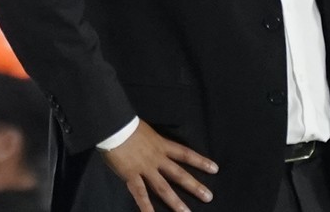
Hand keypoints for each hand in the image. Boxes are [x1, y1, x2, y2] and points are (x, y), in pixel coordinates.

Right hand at [102, 120, 218, 211]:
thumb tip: (154, 145)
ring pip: (163, 187)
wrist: (114, 125)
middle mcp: (157, 158)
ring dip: (175, 201)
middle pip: (179, 174)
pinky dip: (146, 207)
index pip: (186, 154)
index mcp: (162, 145)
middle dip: (194, 186)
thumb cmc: (127, 125)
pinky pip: (140, 194)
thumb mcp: (147, 131)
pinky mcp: (131, 175)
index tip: (215, 169)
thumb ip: (153, 142)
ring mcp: (145, 168)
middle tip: (209, 197)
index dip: (200, 162)